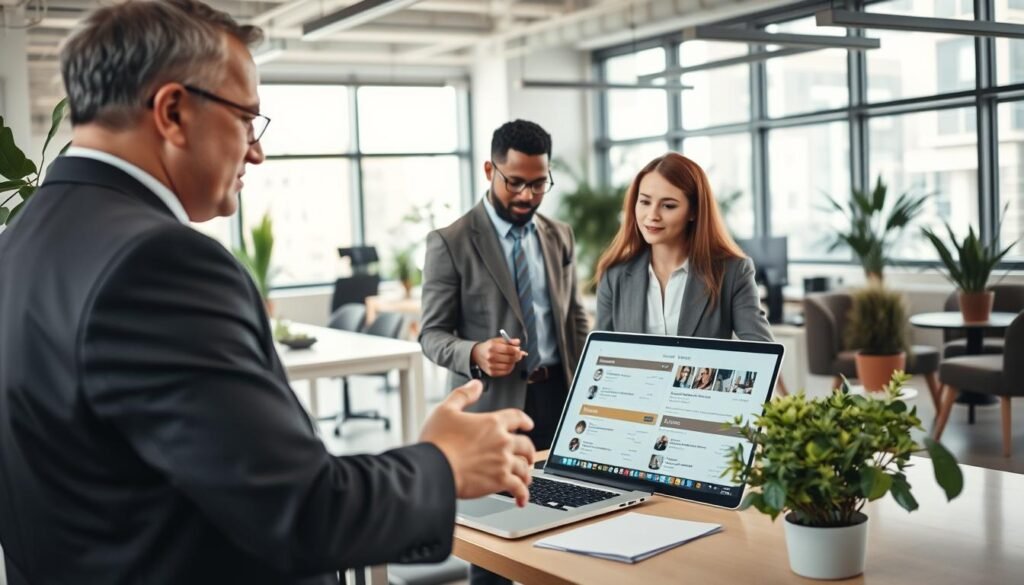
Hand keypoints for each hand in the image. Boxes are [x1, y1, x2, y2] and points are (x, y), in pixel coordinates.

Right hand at [421, 380, 535, 506]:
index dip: (524, 420)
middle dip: (529, 451)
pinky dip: (523, 494)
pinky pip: (519, 488)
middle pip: (526, 444)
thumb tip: (476, 384)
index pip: (517, 417)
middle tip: (528, 456)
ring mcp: (503, 461)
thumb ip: (463, 395)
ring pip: (524, 467)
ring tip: (525, 478)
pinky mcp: (500, 481)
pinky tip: (521, 499)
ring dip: (527, 473)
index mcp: (492, 422)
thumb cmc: (437, 441)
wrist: (434, 468)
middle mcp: (502, 441)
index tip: (528, 424)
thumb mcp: (446, 410)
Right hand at [471, 336, 525, 376]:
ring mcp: (491, 366)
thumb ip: (508, 341)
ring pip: (509, 366)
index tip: (519, 349)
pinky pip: (505, 372)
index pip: (508, 349)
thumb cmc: (488, 347)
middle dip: (517, 356)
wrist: (477, 354)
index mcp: (492, 347)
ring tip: (512, 358)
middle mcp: (491, 357)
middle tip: (519, 354)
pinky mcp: (492, 373)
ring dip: (513, 362)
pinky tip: (508, 364)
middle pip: (509, 358)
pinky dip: (510, 368)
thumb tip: (517, 342)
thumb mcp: (497, 340)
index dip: (516, 350)